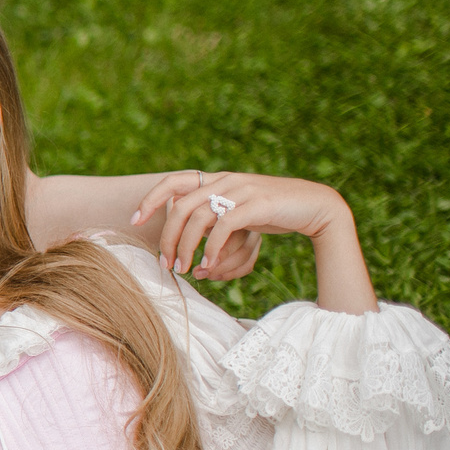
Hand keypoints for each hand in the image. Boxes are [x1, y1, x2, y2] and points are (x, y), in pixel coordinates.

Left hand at [131, 169, 347, 279]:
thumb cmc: (272, 213)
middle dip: (167, 237)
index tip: (133, 220)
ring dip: (186, 247)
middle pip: (180, 207)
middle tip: (164, 264)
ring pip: (198, 218)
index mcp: (217, 180)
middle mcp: (225, 181)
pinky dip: (212, 248)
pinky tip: (209, 265)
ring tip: (183, 269)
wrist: (315, 207)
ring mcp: (241, 191)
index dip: (151, 199)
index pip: (174, 181)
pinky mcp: (257, 204)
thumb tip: (184, 245)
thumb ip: (213, 218)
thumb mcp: (237, 212)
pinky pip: (224, 226)